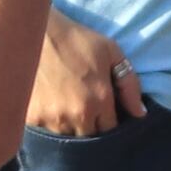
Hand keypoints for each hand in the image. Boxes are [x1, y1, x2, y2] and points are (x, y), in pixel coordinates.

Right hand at [26, 13, 144, 137]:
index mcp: (98, 101)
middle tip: (85, 110)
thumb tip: (139, 114)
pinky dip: (48, 124)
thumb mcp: (110, 52)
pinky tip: (48, 106)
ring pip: (66, 137)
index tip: (104, 111)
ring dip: (69, 128)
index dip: (108, 121)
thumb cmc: (75, 39)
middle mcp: (76, 115)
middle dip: (90, 127)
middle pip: (89, 138)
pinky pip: (45, 132)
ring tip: (65, 108)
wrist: (33, 32)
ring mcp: (51, 119)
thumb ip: (129, 84)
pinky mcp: (31, 118)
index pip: (110, 129)